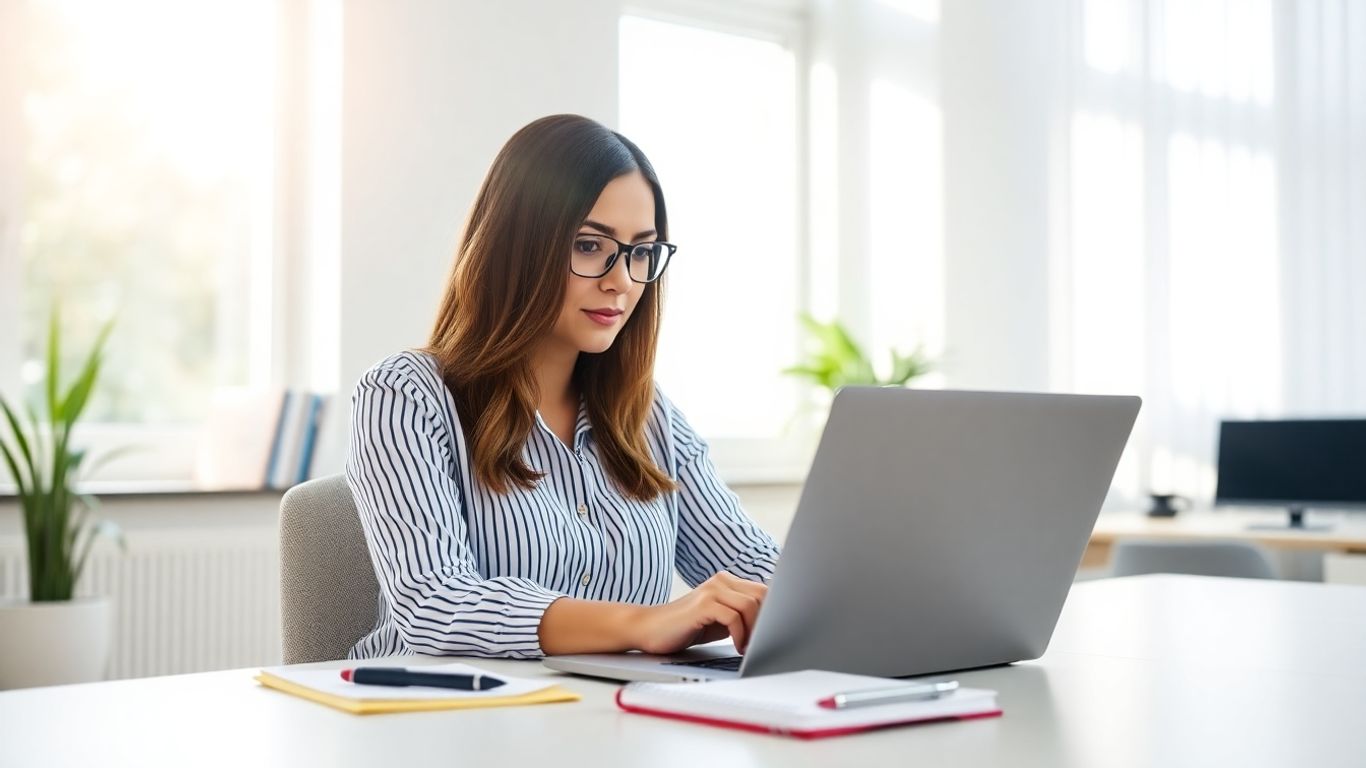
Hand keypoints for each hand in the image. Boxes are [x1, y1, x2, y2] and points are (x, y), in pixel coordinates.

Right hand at [630, 572, 767, 654]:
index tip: (774, 634)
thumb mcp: (719, 620)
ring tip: (748, 648)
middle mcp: (721, 580)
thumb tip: (772, 625)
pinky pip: (733, 617)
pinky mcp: (703, 604)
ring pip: (751, 605)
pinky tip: (737, 647)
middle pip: (762, 596)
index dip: (775, 612)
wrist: (649, 629)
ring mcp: (711, 590)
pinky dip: (740, 636)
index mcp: (727, 582)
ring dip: (754, 631)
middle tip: (762, 644)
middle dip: (767, 623)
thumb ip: (741, 616)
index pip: (765, 591)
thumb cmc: (686, 628)